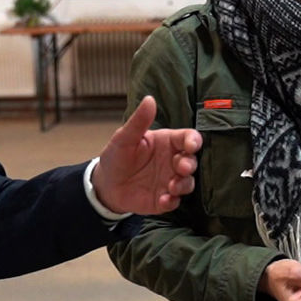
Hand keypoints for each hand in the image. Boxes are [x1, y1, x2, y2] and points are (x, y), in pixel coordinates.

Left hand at [92, 96, 202, 214]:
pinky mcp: (165, 199)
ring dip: (184, 184)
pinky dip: (172, 201)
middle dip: (190, 164)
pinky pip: (176, 201)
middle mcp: (173, 161)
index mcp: (167, 143)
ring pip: (188, 182)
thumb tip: (149, 99)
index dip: (193, 141)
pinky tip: (164, 200)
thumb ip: (139, 121)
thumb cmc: (117, 156)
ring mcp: (170, 180)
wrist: (106, 185)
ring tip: (171, 187)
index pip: (188, 138)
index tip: (191, 145)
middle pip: (192, 161)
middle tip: (182, 168)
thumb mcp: (124, 137)